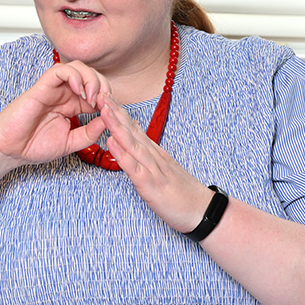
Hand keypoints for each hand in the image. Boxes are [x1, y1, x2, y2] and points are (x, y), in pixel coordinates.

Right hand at [0, 60, 110, 167]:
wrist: (9, 150)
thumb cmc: (34, 146)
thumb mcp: (70, 143)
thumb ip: (89, 133)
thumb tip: (108, 121)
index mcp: (72, 105)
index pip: (97, 91)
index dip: (108, 98)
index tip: (111, 112)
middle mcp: (64, 94)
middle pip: (91, 75)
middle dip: (103, 85)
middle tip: (104, 103)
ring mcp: (53, 89)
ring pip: (78, 68)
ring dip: (91, 79)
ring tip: (93, 97)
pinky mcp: (42, 87)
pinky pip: (60, 70)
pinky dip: (74, 75)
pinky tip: (79, 91)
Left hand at [99, 94, 212, 232]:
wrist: (203, 211)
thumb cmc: (184, 194)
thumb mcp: (166, 170)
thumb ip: (150, 153)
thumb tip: (134, 134)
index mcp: (155, 153)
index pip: (135, 129)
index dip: (120, 114)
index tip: (107, 98)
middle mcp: (154, 157)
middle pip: (132, 131)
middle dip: (115, 113)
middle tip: (101, 94)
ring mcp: (153, 169)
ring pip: (132, 144)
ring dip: (117, 126)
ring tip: (104, 110)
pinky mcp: (151, 184)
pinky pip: (134, 167)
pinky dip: (122, 153)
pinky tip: (111, 141)